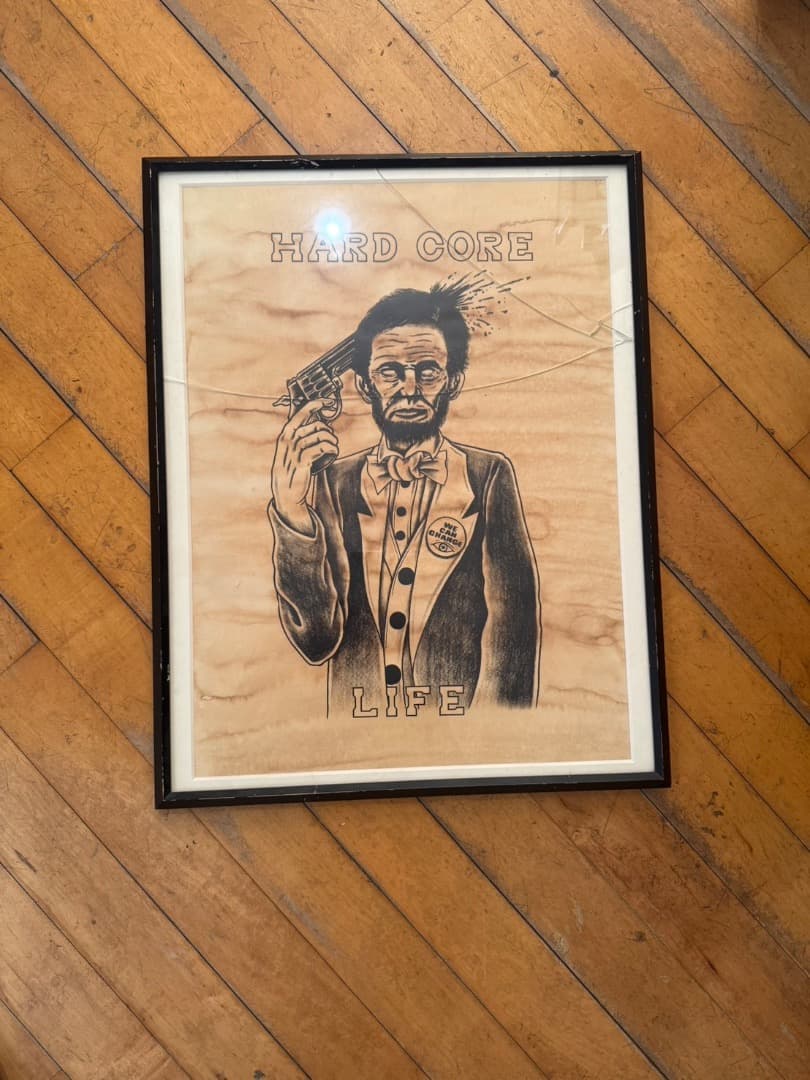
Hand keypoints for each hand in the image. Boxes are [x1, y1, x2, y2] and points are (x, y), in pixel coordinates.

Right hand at [271, 399, 338, 532]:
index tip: (325, 402)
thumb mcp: (290, 452)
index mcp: (285, 435)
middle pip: (313, 425)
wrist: (286, 493)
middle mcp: (288, 440)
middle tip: (332, 439)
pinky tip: (333, 452)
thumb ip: (299, 439)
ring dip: (331, 440)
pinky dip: (331, 448)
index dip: (313, 406)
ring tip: (334, 447)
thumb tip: (316, 426)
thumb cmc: (290, 471)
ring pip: (319, 436)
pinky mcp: (302, 462)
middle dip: (327, 430)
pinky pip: (321, 448)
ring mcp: (295, 451)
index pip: (299, 415)